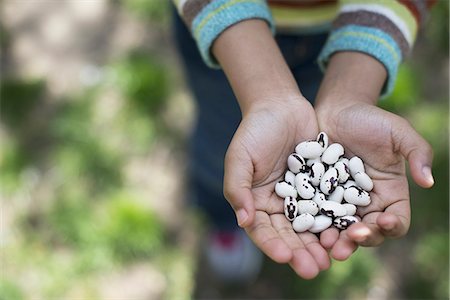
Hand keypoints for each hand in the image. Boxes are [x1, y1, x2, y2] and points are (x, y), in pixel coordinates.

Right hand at [224, 98, 330, 278]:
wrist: (280, 106)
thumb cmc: (254, 131)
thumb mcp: (239, 157)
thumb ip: (237, 188)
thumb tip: (243, 221)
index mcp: (255, 202)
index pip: (262, 230)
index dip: (273, 245)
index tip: (285, 257)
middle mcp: (277, 204)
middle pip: (288, 235)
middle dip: (300, 253)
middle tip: (314, 269)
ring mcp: (300, 197)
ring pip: (311, 227)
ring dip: (320, 244)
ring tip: (332, 259)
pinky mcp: (320, 187)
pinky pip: (328, 207)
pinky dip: (336, 221)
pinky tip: (346, 232)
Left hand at [316, 100, 433, 259]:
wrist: (335, 111)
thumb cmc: (369, 119)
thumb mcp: (397, 131)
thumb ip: (418, 152)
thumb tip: (429, 182)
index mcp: (390, 193)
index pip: (396, 220)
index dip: (392, 226)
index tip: (383, 221)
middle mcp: (366, 203)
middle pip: (368, 231)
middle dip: (361, 238)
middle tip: (351, 238)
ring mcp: (340, 202)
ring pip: (340, 229)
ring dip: (336, 240)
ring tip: (328, 243)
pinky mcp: (317, 197)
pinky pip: (316, 215)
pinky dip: (314, 224)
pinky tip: (307, 227)